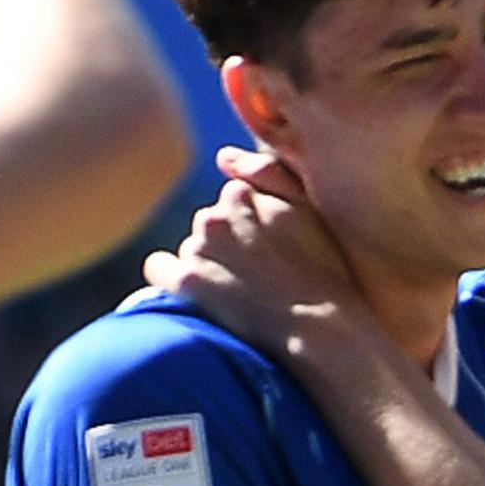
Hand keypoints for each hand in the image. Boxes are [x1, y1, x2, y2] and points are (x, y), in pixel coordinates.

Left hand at [142, 147, 362, 357]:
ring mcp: (199, 249)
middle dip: (230, 243)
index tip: (275, 250)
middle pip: (211, 224)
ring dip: (210, 263)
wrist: (321, 329)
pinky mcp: (186, 282)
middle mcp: (215, 216)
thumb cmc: (325, 272)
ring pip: (193, 248)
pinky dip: (170, 277)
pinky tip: (197, 293)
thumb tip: (222, 156)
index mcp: (243, 194)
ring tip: (243, 292)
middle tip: (261, 275)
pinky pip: (158, 268)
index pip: (235, 201)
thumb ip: (268, 173)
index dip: (257, 226)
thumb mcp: (310, 212)